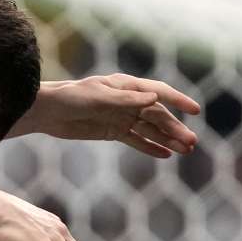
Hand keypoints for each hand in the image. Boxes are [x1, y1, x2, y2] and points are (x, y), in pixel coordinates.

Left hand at [17, 74, 200, 157]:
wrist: (46, 111)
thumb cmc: (70, 98)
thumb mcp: (97, 97)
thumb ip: (125, 99)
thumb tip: (154, 98)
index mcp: (125, 86)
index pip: (158, 92)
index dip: (178, 100)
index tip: (195, 110)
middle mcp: (127, 101)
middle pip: (157, 115)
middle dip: (175, 128)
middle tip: (191, 143)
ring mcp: (121, 116)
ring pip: (150, 129)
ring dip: (168, 139)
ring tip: (186, 150)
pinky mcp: (113, 131)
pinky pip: (136, 140)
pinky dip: (151, 147)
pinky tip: (166, 154)